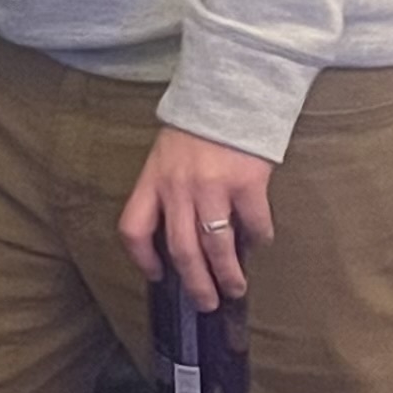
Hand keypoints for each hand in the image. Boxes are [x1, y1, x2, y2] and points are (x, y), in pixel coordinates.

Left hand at [117, 124, 274, 308]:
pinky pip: (253, 224)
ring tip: (234, 288)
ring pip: (216, 247)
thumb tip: (183, 234)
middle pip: (180, 250)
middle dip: (195, 283)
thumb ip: (168, 189)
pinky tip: (259, 242)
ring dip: (227, 275)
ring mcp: (212, 187)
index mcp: (152, 180)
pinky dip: (258, 239)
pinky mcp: (247, 184)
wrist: (230, 90)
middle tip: (205, 302)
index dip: (142, 259)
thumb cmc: (198, 125)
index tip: (157, 276)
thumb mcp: (166, 154)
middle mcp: (178, 188)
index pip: (134, 228)